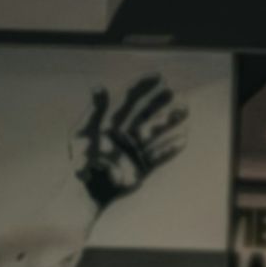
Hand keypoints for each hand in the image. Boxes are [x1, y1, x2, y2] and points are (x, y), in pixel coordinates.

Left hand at [70, 75, 187, 205]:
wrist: (87, 191)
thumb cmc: (81, 161)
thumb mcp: (82, 134)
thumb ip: (93, 111)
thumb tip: (97, 86)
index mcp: (109, 122)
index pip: (128, 99)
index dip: (141, 86)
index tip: (157, 76)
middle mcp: (123, 133)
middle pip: (144, 113)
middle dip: (158, 101)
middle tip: (172, 91)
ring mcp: (133, 149)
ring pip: (154, 131)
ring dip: (169, 120)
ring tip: (184, 108)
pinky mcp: (140, 166)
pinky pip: (158, 155)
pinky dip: (170, 147)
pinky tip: (184, 138)